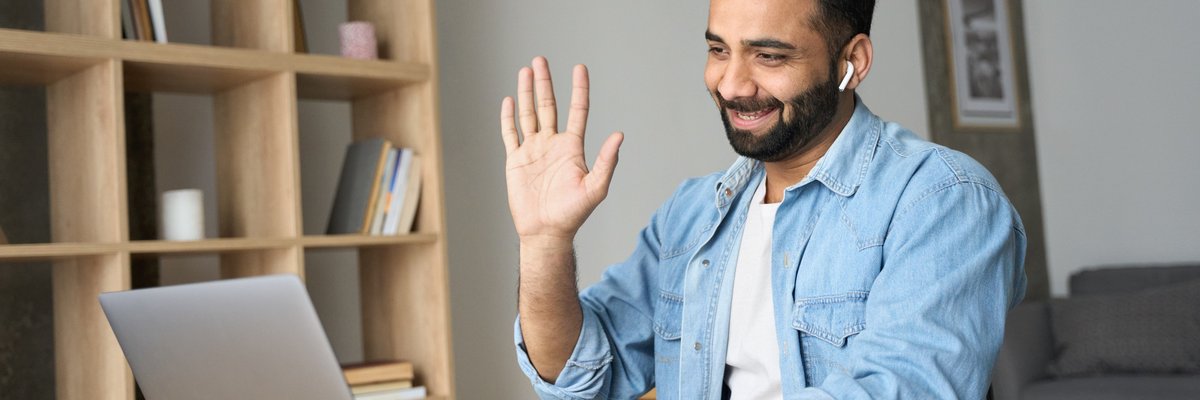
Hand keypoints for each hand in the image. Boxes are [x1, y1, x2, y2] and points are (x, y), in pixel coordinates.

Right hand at [500, 57, 623, 244]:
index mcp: (572, 147)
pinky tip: (508, 100)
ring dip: (526, 93)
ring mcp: (533, 150)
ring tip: (525, 71)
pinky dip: (508, 117)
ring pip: (528, 114)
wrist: (546, 232)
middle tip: (540, 60)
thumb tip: (619, 136)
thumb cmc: (573, 214)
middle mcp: (552, 144)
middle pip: (548, 105)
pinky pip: (510, 134)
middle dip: (544, 83)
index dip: (579, 89)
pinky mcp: (516, 161)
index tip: (579, 68)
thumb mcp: (595, 188)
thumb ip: (606, 162)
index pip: (577, 110)